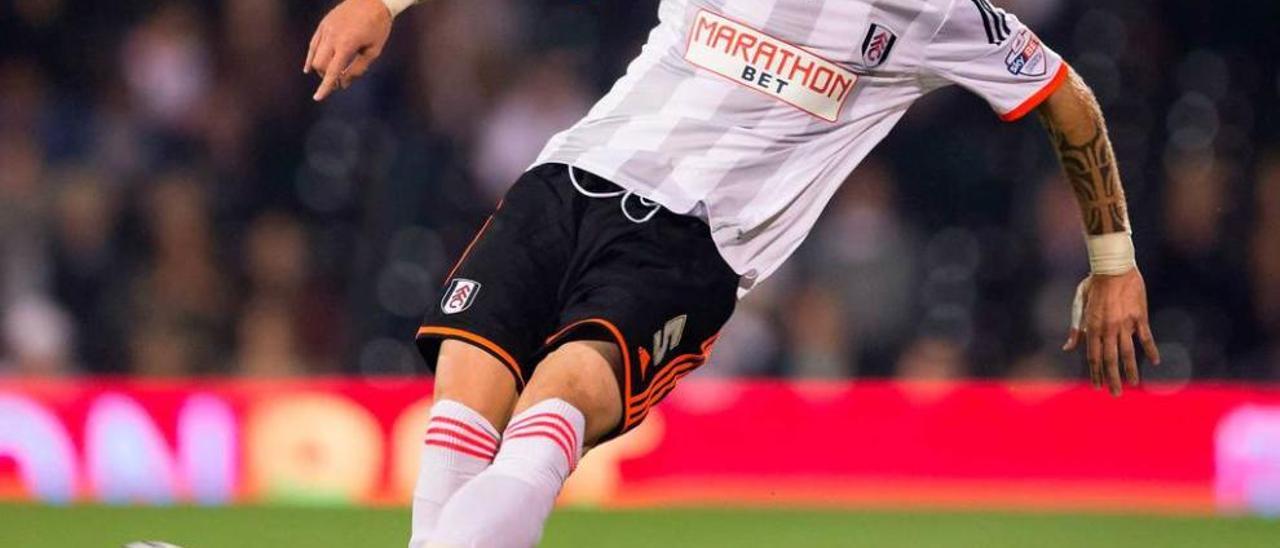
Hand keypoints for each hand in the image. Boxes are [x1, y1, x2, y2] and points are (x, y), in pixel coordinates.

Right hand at [303, 0, 392, 100]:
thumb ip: (358, 69)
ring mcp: (326, 28)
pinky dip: (311, 56)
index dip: (325, 87)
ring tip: (332, 72)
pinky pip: (313, 44)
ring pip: (314, 55)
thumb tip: (343, 84)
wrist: (374, 0)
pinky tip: (310, 67)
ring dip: (321, 68)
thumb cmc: (378, 27)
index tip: (318, 98)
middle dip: (327, 77)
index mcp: (346, 44)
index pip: (332, 71)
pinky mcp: (323, 24)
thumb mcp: (373, 51)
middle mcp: (332, 36)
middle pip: (320, 65)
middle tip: (340, 81)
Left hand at [1062, 268, 1160, 395]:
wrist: (1113, 267)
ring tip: (1132, 384)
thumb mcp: (1079, 304)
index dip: (1095, 372)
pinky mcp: (1139, 316)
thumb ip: (1076, 328)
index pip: (1093, 356)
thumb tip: (1068, 348)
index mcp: (1092, 326)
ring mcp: (1125, 323)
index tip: (1097, 386)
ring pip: (1128, 352)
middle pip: (1110, 359)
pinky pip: (1146, 337)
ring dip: (1130, 370)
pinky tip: (1154, 361)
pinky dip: (1150, 349)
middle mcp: (1108, 328)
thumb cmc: (1094, 284)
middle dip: (1111, 378)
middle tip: (1114, 394)